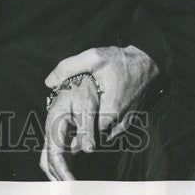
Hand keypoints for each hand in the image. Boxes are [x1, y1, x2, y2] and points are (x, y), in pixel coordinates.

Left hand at [39, 46, 156, 180]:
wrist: (146, 62)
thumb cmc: (119, 60)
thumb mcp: (92, 57)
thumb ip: (69, 68)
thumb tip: (48, 82)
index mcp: (109, 109)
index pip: (90, 134)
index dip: (75, 133)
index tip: (65, 130)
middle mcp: (120, 120)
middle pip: (97, 136)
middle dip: (83, 133)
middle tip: (69, 127)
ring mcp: (127, 121)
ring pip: (107, 135)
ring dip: (95, 131)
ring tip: (80, 122)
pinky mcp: (131, 119)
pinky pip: (115, 130)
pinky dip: (105, 127)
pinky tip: (96, 116)